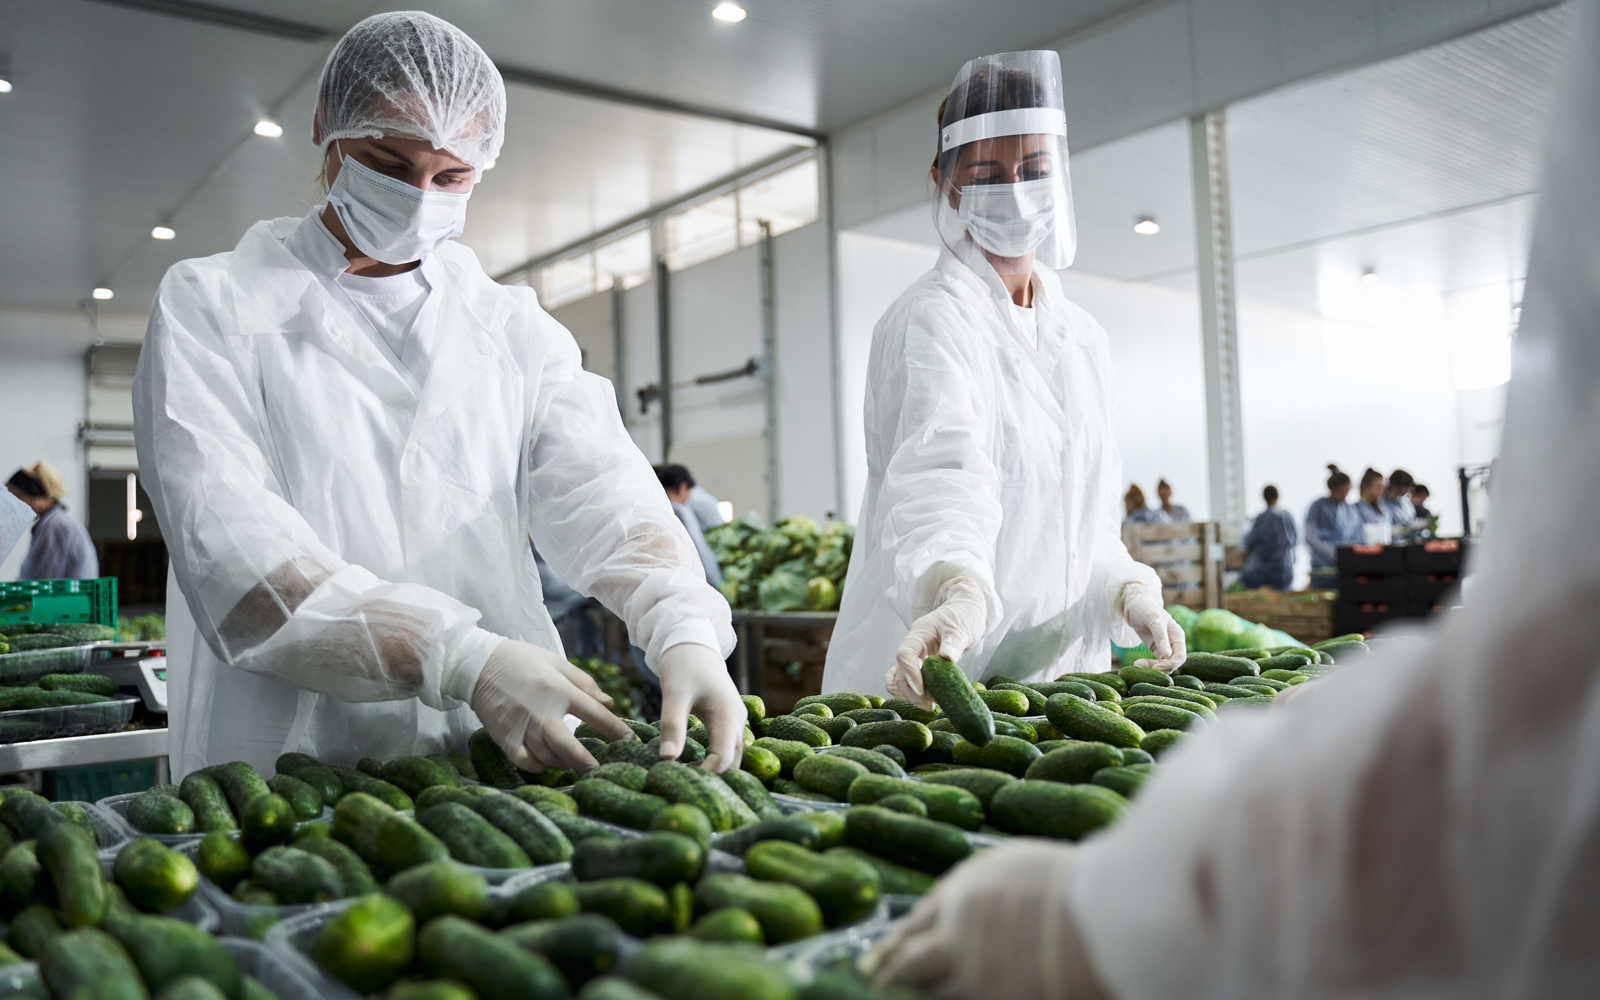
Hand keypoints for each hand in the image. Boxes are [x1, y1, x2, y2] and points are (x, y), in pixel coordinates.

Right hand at [471, 640, 633, 772]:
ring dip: (565, 764)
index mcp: (560, 691)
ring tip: (575, 764)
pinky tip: (547, 763)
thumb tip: (609, 703)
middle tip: (600, 770)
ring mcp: (522, 728)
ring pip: (549, 757)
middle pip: (570, 748)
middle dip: (588, 763)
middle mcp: (542, 712)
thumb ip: (585, 683)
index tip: (630, 741)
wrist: (479, 664)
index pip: (596, 714)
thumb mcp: (557, 662)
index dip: (616, 729)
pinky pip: (526, 762)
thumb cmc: (523, 660)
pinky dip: (539, 766)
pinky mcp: (505, 738)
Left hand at [656, 643, 744, 772]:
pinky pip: (728, 744)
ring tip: (687, 774)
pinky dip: (715, 757)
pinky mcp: (730, 717)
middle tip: (683, 782)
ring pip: (733, 754)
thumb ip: (672, 726)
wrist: (692, 641)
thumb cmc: (683, 665)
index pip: (722, 759)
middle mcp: (738, 719)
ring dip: (714, 768)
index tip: (678, 776)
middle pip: (733, 761)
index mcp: (727, 715)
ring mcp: (737, 718)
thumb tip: (668, 759)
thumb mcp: (674, 694)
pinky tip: (694, 760)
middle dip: (713, 776)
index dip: (703, 774)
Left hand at [867, 840, 1108, 999]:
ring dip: (918, 994)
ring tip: (901, 995)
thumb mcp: (1013, 866)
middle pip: (909, 965)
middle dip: (889, 975)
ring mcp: (976, 978)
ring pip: (933, 993)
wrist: (1107, 915)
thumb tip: (961, 907)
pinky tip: (952, 999)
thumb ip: (979, 891)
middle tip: (874, 983)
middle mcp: (957, 938)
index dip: (892, 945)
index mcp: (958, 897)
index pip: (912, 927)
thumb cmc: (1072, 883)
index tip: (874, 960)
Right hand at [889, 577, 986, 709]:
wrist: (966, 613)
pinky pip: (908, 682)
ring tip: (931, 706)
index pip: (905, 654)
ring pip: (901, 680)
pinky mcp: (922, 667)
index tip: (922, 690)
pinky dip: (913, 693)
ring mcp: (916, 658)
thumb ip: (953, 643)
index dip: (910, 673)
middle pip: (900, 672)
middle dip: (912, 692)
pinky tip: (927, 702)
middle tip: (931, 705)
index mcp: (918, 634)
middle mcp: (913, 647)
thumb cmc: (963, 617)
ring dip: (911, 695)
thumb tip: (947, 658)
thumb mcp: (960, 628)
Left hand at [1122, 582, 1186, 672]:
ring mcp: (1165, 647)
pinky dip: (1148, 666)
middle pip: (1173, 664)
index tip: (1155, 667)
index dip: (1170, 665)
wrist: (1135, 604)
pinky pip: (1156, 663)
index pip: (1180, 657)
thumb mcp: (1153, 620)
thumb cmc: (1146, 608)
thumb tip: (1167, 656)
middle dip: (1160, 669)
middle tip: (1141, 666)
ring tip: (1137, 665)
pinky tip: (1138, 664)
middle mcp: (1174, 643)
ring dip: (1152, 668)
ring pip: (1164, 665)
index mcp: (1177, 635)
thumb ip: (1161, 637)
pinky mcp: (1156, 650)